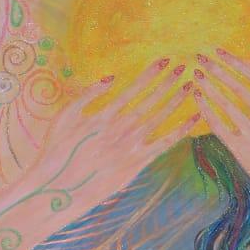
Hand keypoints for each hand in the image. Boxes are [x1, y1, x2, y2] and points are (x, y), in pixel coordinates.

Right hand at [39, 58, 200, 209]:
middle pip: (150, 100)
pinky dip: (180, 131)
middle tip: (184, 66)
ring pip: (160, 119)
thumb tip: (111, 78)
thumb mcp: (64, 117)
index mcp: (103, 116)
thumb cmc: (57, 151)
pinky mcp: (136, 164)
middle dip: (168, 82)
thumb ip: (87, 95)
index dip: (150, 74)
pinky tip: (193, 119)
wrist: (58, 189)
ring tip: (190, 86)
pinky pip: (163, 145)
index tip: (164, 60)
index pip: (133, 89)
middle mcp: (120, 130)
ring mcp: (130, 148)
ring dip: (175, 101)